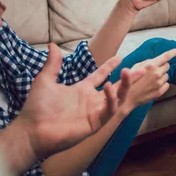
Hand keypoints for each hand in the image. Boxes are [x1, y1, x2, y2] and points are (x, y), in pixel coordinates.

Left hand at [16, 44, 132, 158]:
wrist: (31, 131)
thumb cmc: (37, 108)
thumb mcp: (45, 80)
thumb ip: (53, 64)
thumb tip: (53, 45)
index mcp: (81, 90)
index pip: (100, 76)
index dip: (109, 66)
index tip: (119, 57)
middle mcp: (91, 100)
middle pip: (117, 87)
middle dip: (130, 78)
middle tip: (144, 67)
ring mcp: (94, 112)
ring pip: (118, 98)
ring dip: (125, 85)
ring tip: (128, 72)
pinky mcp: (95, 123)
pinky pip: (109, 110)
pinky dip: (112, 99)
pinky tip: (109, 88)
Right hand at [121, 48, 175, 109]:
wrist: (126, 98)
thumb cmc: (128, 81)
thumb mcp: (135, 67)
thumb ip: (147, 62)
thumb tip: (156, 60)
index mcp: (151, 65)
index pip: (165, 57)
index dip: (172, 53)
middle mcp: (157, 74)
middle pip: (167, 66)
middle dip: (162, 66)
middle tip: (154, 71)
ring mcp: (159, 83)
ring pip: (166, 76)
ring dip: (161, 76)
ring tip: (151, 80)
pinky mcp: (160, 92)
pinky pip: (166, 85)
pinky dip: (162, 84)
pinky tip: (153, 86)